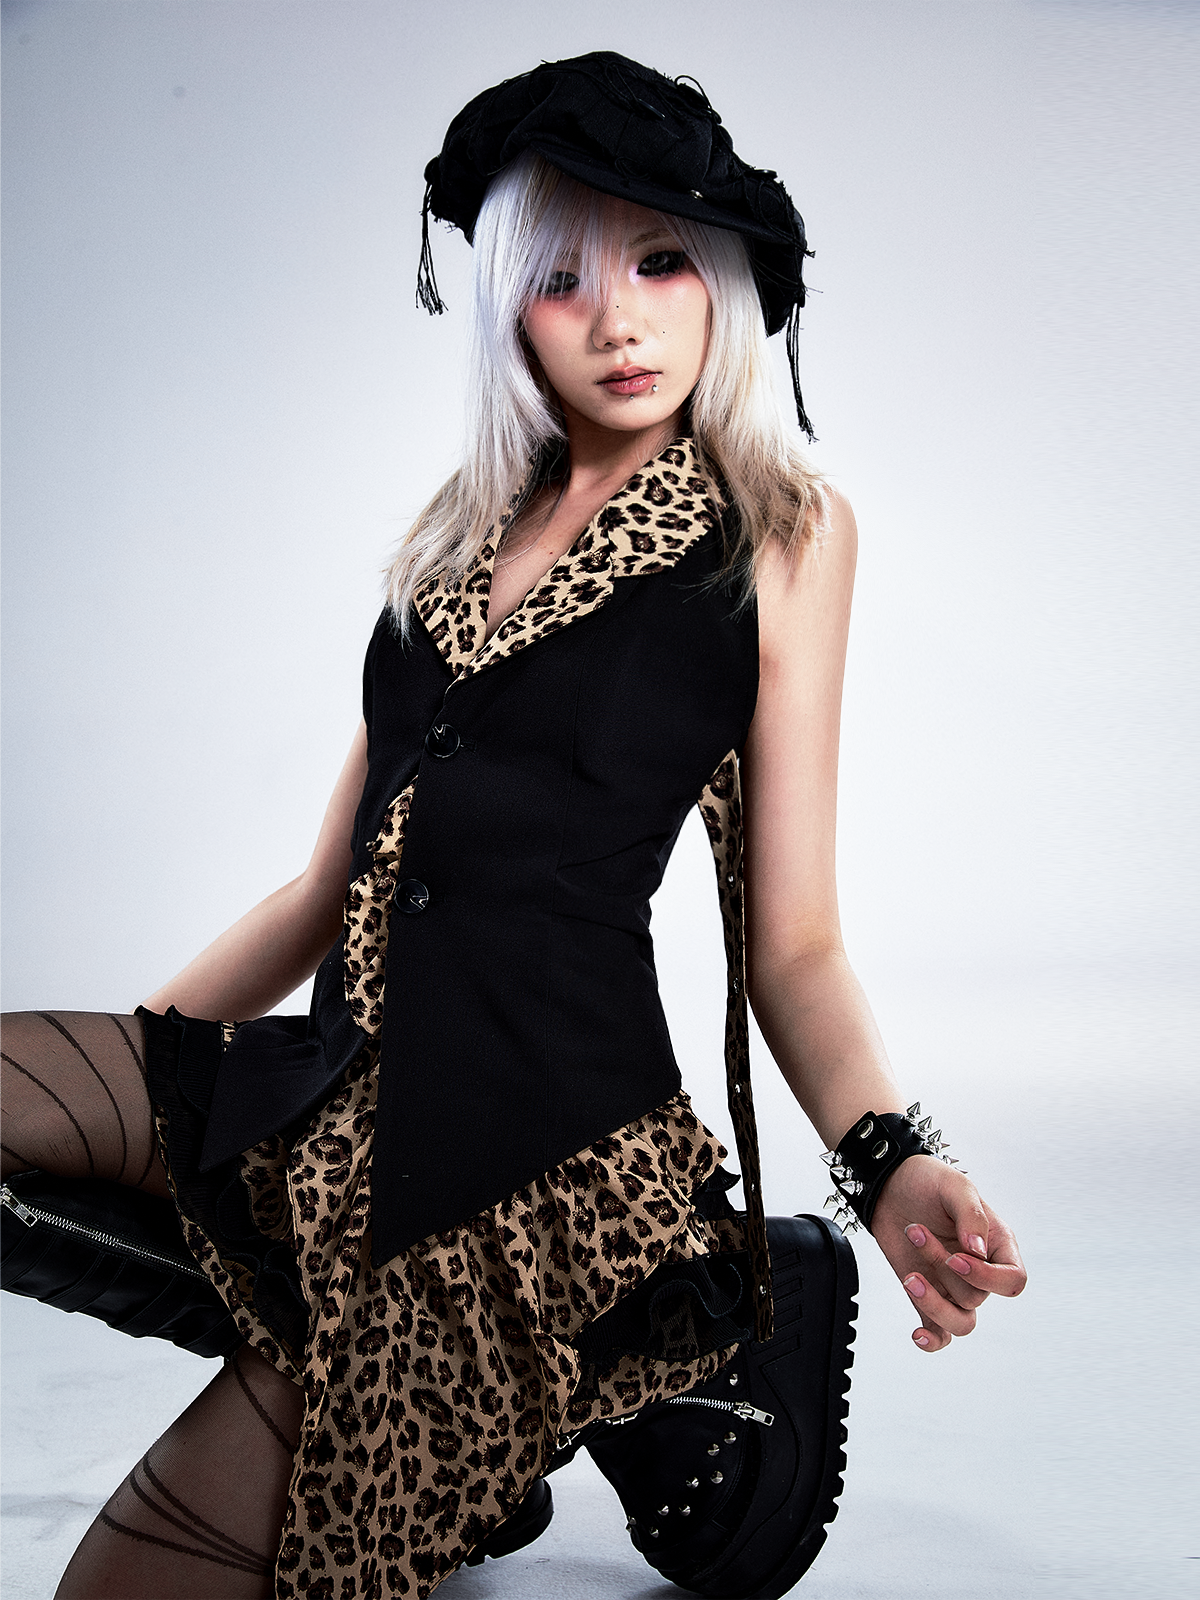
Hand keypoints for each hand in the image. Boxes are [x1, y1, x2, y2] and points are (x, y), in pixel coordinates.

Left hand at [869, 1155, 1026, 1351]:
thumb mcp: (954, 1185)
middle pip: (975, 1296)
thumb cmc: (928, 1181)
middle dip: (941, 1266)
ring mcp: (953, 1286)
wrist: (889, 1184)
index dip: (987, 1278)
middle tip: (916, 1231)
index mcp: (996, 1245)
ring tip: (909, 1277)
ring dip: (933, 1303)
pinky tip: (917, 1334)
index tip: (956, 1258)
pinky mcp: (928, 1295)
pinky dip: (932, 1339)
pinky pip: (939, 1332)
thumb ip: (971, 1215)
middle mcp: (979, 1271)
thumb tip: (978, 1253)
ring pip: (961, 1322)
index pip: (1012, 1281)